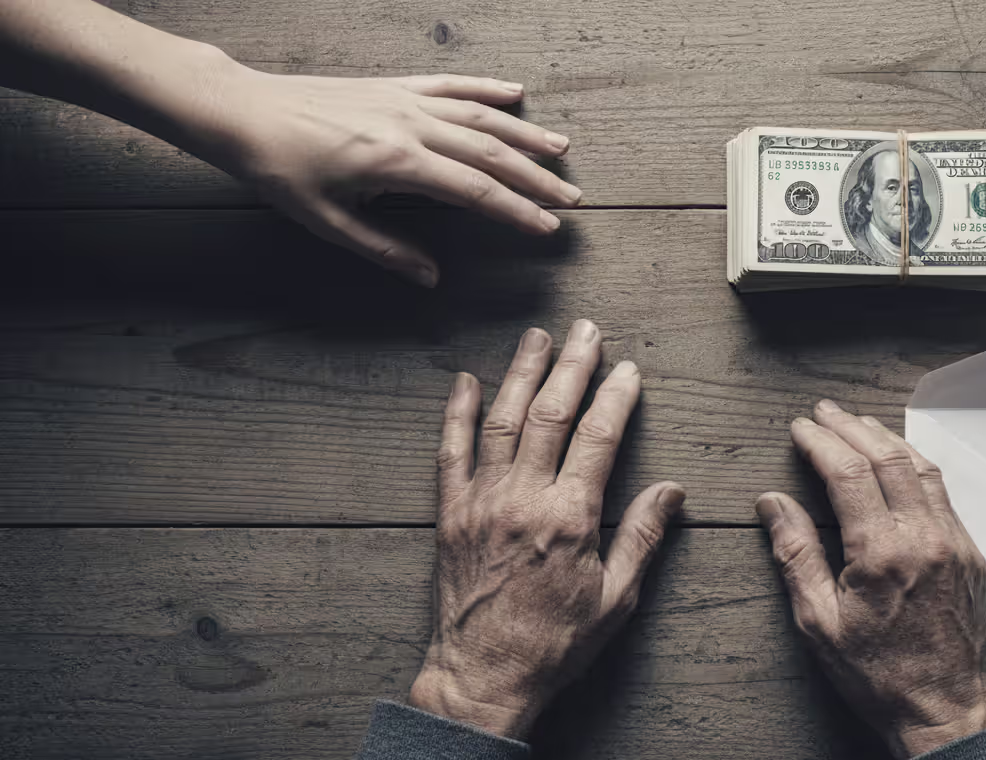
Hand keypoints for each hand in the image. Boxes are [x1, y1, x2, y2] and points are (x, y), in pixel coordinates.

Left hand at [191, 64, 580, 287]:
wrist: (245, 112)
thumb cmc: (280, 170)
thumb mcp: (328, 223)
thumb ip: (385, 250)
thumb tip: (431, 277)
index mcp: (397, 163)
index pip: (475, 190)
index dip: (516, 211)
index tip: (547, 228)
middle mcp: (410, 125)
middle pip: (490, 153)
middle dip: (535, 178)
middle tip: (570, 199)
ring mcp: (405, 100)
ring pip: (480, 116)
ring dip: (524, 135)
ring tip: (561, 151)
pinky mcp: (394, 85)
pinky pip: (451, 85)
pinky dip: (486, 89)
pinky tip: (515, 95)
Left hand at [408, 320, 683, 739]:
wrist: (483, 675)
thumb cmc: (554, 643)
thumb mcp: (616, 599)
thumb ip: (642, 537)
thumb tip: (672, 491)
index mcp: (569, 517)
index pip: (598, 437)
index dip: (616, 397)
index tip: (629, 370)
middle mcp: (523, 498)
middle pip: (550, 414)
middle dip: (572, 366)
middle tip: (586, 331)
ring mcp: (482, 501)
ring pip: (502, 420)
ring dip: (521, 373)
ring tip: (537, 337)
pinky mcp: (451, 513)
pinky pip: (451, 451)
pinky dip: (458, 413)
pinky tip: (467, 382)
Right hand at [757, 400, 985, 757]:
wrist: (942, 708)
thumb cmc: (877, 674)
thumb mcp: (817, 621)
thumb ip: (795, 553)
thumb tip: (773, 503)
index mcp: (882, 553)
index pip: (848, 473)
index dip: (820, 442)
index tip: (800, 428)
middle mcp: (924, 538)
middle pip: (887, 458)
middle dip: (851, 426)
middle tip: (825, 410)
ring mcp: (954, 543)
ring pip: (921, 467)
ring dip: (887, 438)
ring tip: (859, 423)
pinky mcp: (970, 553)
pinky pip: (943, 492)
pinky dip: (915, 465)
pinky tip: (899, 460)